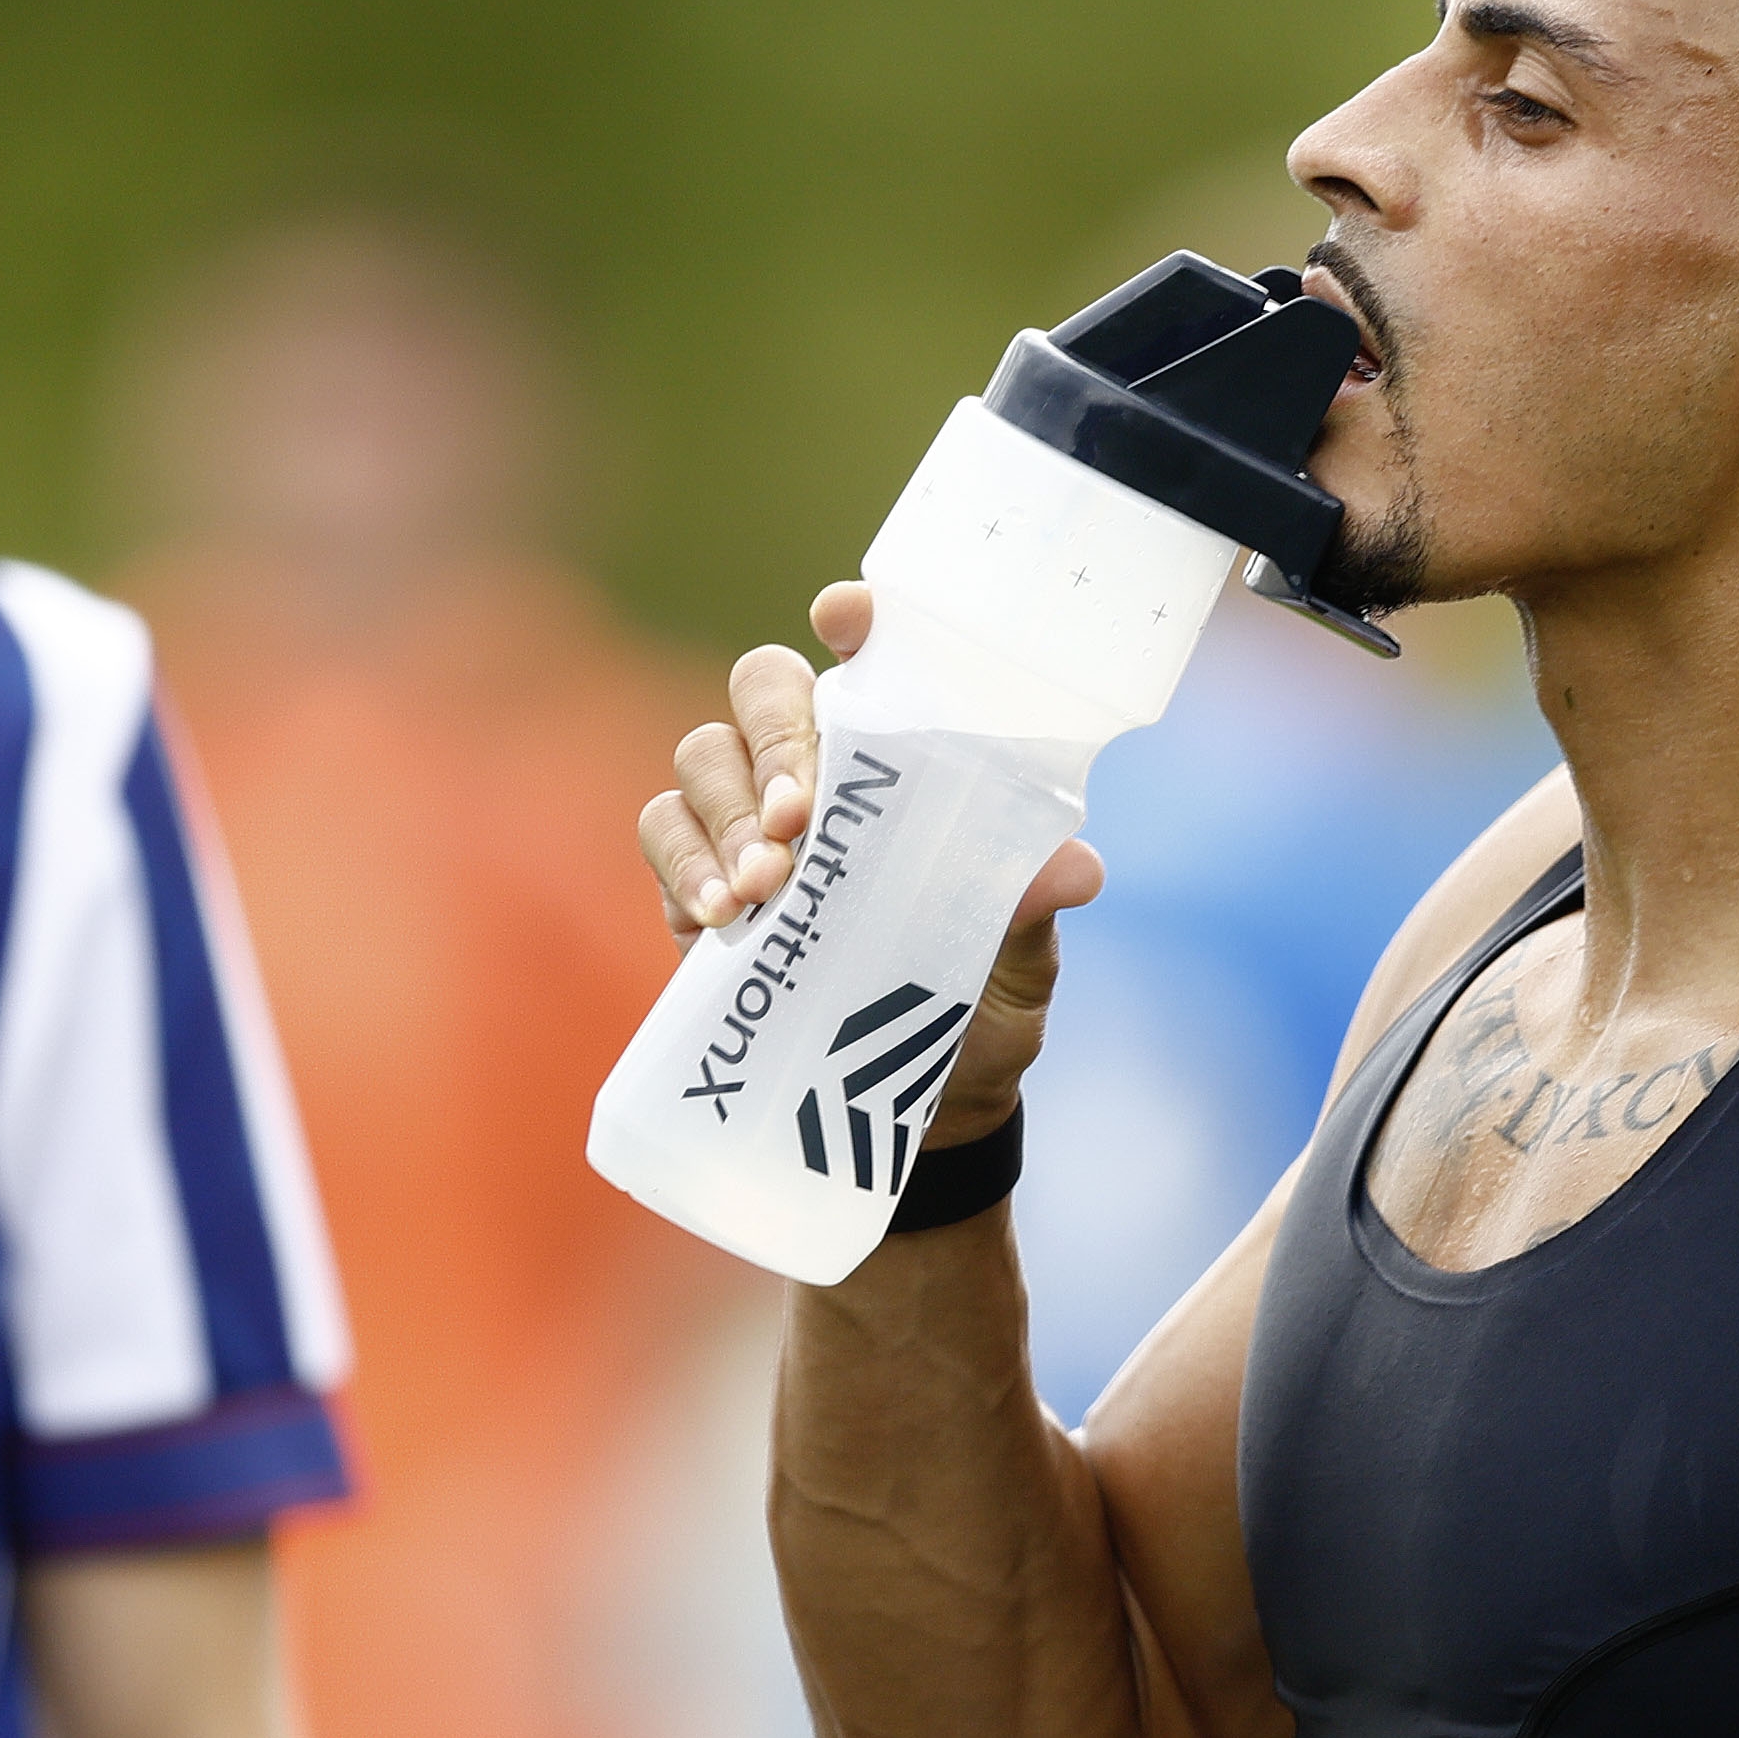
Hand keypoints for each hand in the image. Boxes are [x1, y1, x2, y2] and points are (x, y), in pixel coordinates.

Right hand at [626, 580, 1099, 1149]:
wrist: (916, 1117)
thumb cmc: (976, 1012)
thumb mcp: (1018, 969)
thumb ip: (1027, 912)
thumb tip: (1074, 868)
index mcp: (906, 762)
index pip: (872, 661)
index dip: (855, 622)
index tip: (841, 620)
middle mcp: (820, 771)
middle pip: (764, 690)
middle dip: (773, 741)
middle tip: (797, 821)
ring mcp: (749, 823)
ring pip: (703, 758)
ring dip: (725, 814)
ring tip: (761, 891)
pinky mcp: (698, 882)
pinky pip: (663, 835)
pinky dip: (684, 867)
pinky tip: (721, 918)